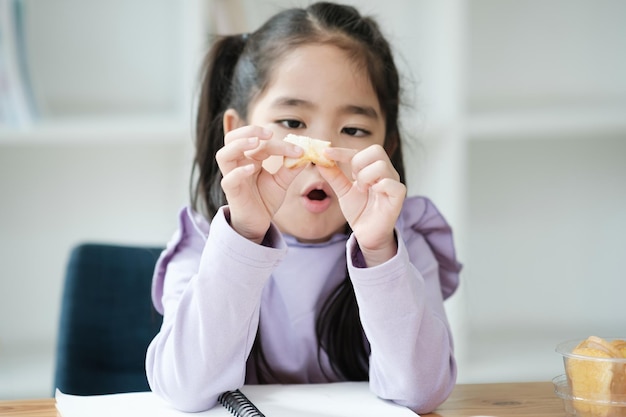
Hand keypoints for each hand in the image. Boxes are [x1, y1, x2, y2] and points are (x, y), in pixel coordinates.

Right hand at [215, 126, 303, 242]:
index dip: (280, 143)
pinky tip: (252, 168)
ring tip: (256, 143)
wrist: (259, 223)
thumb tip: (306, 154)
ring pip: (224, 154)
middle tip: (268, 133)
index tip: (299, 149)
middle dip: (249, 131)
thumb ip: (290, 168)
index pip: (261, 143)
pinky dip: (239, 172)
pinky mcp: (231, 192)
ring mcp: (232, 177)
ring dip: (239, 145)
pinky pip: (229, 179)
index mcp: (249, 158)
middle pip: (232, 138)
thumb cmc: (265, 200)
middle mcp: (238, 164)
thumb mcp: (281, 182)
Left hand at [318, 145, 405, 265]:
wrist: (367, 234)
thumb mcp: (343, 191)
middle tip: (352, 178)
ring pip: (382, 166)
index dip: (342, 151)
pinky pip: (392, 184)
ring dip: (366, 176)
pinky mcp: (398, 197)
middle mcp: (386, 172)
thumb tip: (320, 160)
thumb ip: (334, 175)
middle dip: (358, 162)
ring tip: (362, 189)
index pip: (360, 151)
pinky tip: (373, 193)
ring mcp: (394, 183)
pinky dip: (380, 186)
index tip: (325, 153)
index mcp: (373, 168)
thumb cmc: (359, 211)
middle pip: (376, 150)